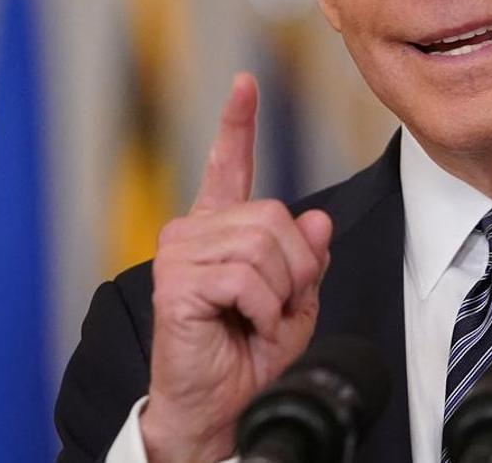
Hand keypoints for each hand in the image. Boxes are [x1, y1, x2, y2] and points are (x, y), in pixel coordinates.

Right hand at [140, 74, 332, 462]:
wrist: (220, 407)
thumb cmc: (248, 356)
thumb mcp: (294, 302)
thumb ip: (305, 260)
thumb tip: (315, 222)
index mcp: (219, 230)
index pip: (227, 166)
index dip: (236, 124)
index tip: (244, 84)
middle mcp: (193, 232)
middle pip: (273, 216)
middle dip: (296, 268)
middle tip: (279, 307)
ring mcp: (179, 253)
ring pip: (264, 245)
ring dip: (281, 293)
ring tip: (260, 320)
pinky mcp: (176, 281)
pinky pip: (247, 276)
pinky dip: (265, 309)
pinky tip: (246, 326)